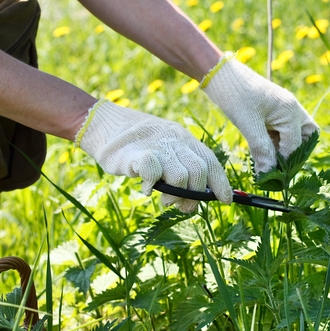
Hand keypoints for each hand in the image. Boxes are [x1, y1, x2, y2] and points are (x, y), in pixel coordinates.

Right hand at [76, 100, 231, 211]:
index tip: (226, 200)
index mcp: (184, 139)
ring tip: (164, 200)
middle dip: (195, 196)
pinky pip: (153, 173)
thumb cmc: (135, 142)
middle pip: (199, 172)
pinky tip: (147, 189)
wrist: (103, 123)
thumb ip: (181, 165)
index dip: (220, 183)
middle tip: (184, 207)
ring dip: (175, 196)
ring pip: (181, 177)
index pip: (210, 161)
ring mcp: (157, 146)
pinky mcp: (136, 154)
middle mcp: (175, 140)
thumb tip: (197, 197)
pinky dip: (153, 186)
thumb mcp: (165, 148)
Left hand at [201, 54, 318, 172]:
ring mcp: (285, 109)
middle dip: (294, 155)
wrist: (220, 74)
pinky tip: (261, 150)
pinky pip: (283, 130)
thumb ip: (262, 149)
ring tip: (267, 160)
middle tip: (277, 168)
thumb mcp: (248, 125)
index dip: (283, 164)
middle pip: (306, 138)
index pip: (294, 146)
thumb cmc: (234, 95)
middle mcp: (293, 109)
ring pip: (295, 135)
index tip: (270, 178)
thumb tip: (268, 174)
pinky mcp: (275, 110)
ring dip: (284, 149)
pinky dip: (276, 142)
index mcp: (290, 111)